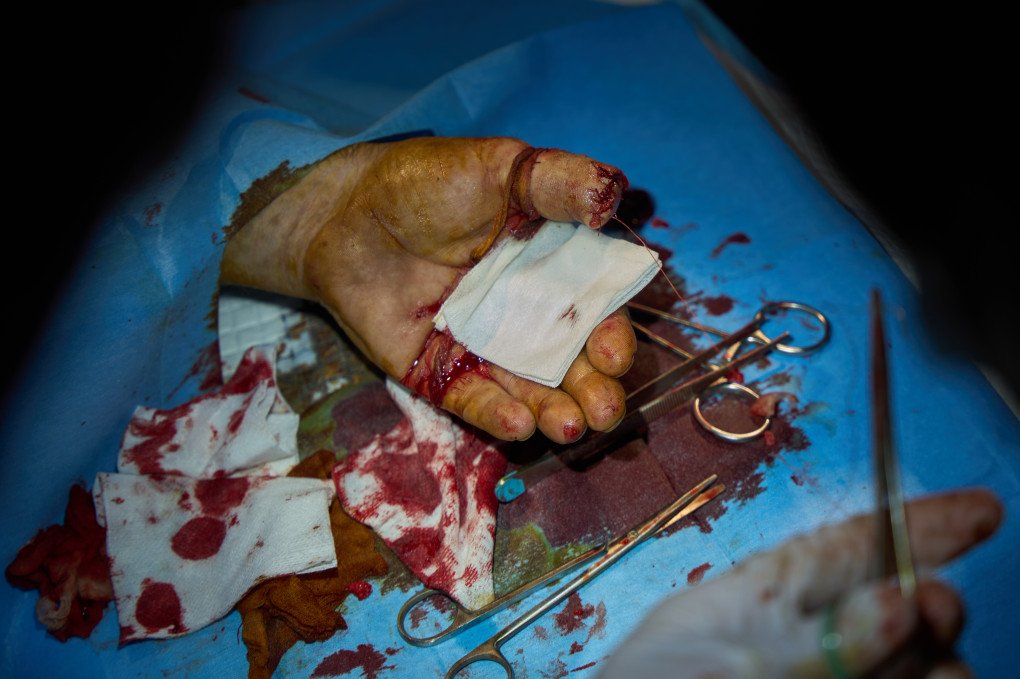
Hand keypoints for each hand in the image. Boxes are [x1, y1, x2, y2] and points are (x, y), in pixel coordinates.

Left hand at [221, 137, 634, 441]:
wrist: (346, 211)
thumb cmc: (426, 183)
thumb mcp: (497, 168)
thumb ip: (558, 181)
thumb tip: (613, 194)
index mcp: (550, 267)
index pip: (593, 308)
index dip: (608, 334)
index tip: (614, 355)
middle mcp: (523, 312)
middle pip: (567, 359)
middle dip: (591, 388)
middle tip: (605, 412)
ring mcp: (482, 345)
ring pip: (526, 388)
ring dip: (554, 411)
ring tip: (572, 429)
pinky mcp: (438, 370)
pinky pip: (471, 398)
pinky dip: (496, 414)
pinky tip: (520, 425)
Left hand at [599, 489, 1003, 677]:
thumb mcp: (714, 649)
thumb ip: (810, 637)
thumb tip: (899, 603)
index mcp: (761, 593)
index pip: (851, 545)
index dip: (917, 523)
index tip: (981, 509)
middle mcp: (807, 637)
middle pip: (897, 604)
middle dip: (930, 594)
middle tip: (937, 601)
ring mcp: (836, 676)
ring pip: (919, 661)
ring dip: (933, 653)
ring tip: (922, 649)